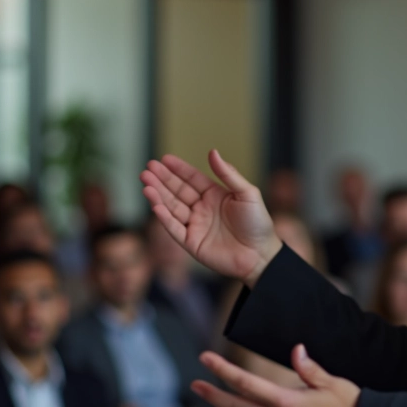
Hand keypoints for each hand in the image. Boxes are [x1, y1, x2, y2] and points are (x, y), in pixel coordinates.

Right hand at [140, 150, 281, 286]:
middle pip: (177, 191)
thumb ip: (228, 174)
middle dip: (162, 180)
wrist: (261, 255)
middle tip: (147, 168)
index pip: (192, 179)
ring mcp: (195, 225)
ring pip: (172, 208)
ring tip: (145, 183)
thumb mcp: (247, 193)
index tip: (163, 159)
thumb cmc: (258, 223)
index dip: (178, 169)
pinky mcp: (191, 243)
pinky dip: (164, 217)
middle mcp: (202, 209)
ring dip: (158, 196)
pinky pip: (174, 228)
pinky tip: (155, 205)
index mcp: (215, 195)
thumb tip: (213, 152)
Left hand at [192, 345, 360, 406]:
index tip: (205, 357)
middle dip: (214, 395)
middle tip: (194, 383)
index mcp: (286, 402)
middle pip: (236, 406)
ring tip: (209, 396)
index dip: (223, 370)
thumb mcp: (334, 384)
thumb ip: (311, 370)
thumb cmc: (348, 403)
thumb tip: (296, 349)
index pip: (247, 383)